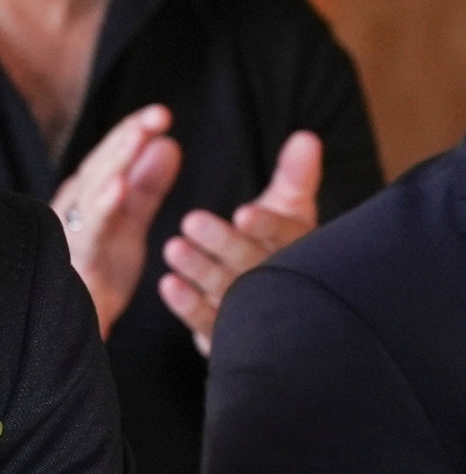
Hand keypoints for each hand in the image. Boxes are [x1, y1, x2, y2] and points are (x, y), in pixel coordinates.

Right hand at [51, 104, 182, 336]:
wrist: (64, 325)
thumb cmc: (96, 270)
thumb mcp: (128, 221)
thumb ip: (147, 185)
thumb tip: (167, 143)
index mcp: (89, 195)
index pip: (112, 156)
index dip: (133, 132)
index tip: (160, 113)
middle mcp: (75, 207)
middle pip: (102, 165)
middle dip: (129, 137)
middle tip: (159, 113)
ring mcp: (72, 230)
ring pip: (94, 189)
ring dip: (116, 161)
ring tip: (140, 136)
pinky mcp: (77, 258)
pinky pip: (90, 229)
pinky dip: (103, 205)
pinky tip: (119, 187)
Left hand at [158, 130, 322, 355]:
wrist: (280, 307)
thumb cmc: (278, 246)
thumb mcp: (288, 209)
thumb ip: (294, 176)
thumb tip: (306, 137)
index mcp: (300, 249)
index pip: (288, 236)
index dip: (268, 226)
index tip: (244, 212)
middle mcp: (282, 283)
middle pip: (256, 265)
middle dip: (225, 244)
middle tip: (192, 221)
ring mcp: (257, 314)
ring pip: (229, 292)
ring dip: (201, 270)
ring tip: (173, 248)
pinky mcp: (230, 336)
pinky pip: (209, 323)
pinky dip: (188, 305)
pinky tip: (167, 284)